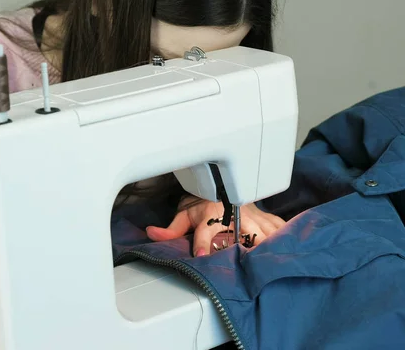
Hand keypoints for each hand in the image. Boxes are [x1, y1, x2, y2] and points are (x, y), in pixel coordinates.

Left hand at [146, 197, 284, 256]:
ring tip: (277, 259)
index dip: (201, 245)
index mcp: (209, 214)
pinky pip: (278, 225)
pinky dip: (285, 235)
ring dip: (270, 243)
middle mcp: (232, 214)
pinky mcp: (264, 215)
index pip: (204, 232)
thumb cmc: (202, 201)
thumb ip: (171, 228)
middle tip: (255, 262)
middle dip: (250, 246)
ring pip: (264, 229)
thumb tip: (151, 233)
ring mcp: (251, 214)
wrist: (219, 182)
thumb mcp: (184, 214)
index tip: (201, 257)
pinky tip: (293, 246)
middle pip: (244, 231)